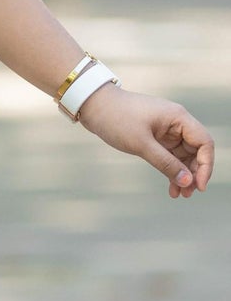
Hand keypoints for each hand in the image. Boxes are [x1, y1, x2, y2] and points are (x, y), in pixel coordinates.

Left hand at [75, 84, 214, 198]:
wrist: (94, 106)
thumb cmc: (117, 119)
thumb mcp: (141, 144)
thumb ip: (165, 163)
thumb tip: (187, 181)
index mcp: (178, 118)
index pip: (204, 143)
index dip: (206, 165)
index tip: (199, 186)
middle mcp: (176, 123)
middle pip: (196, 151)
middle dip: (194, 173)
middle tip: (188, 194)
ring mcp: (166, 130)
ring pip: (183, 156)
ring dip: (183, 174)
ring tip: (179, 195)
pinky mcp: (155, 137)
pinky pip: (170, 155)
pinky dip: (171, 169)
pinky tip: (171, 187)